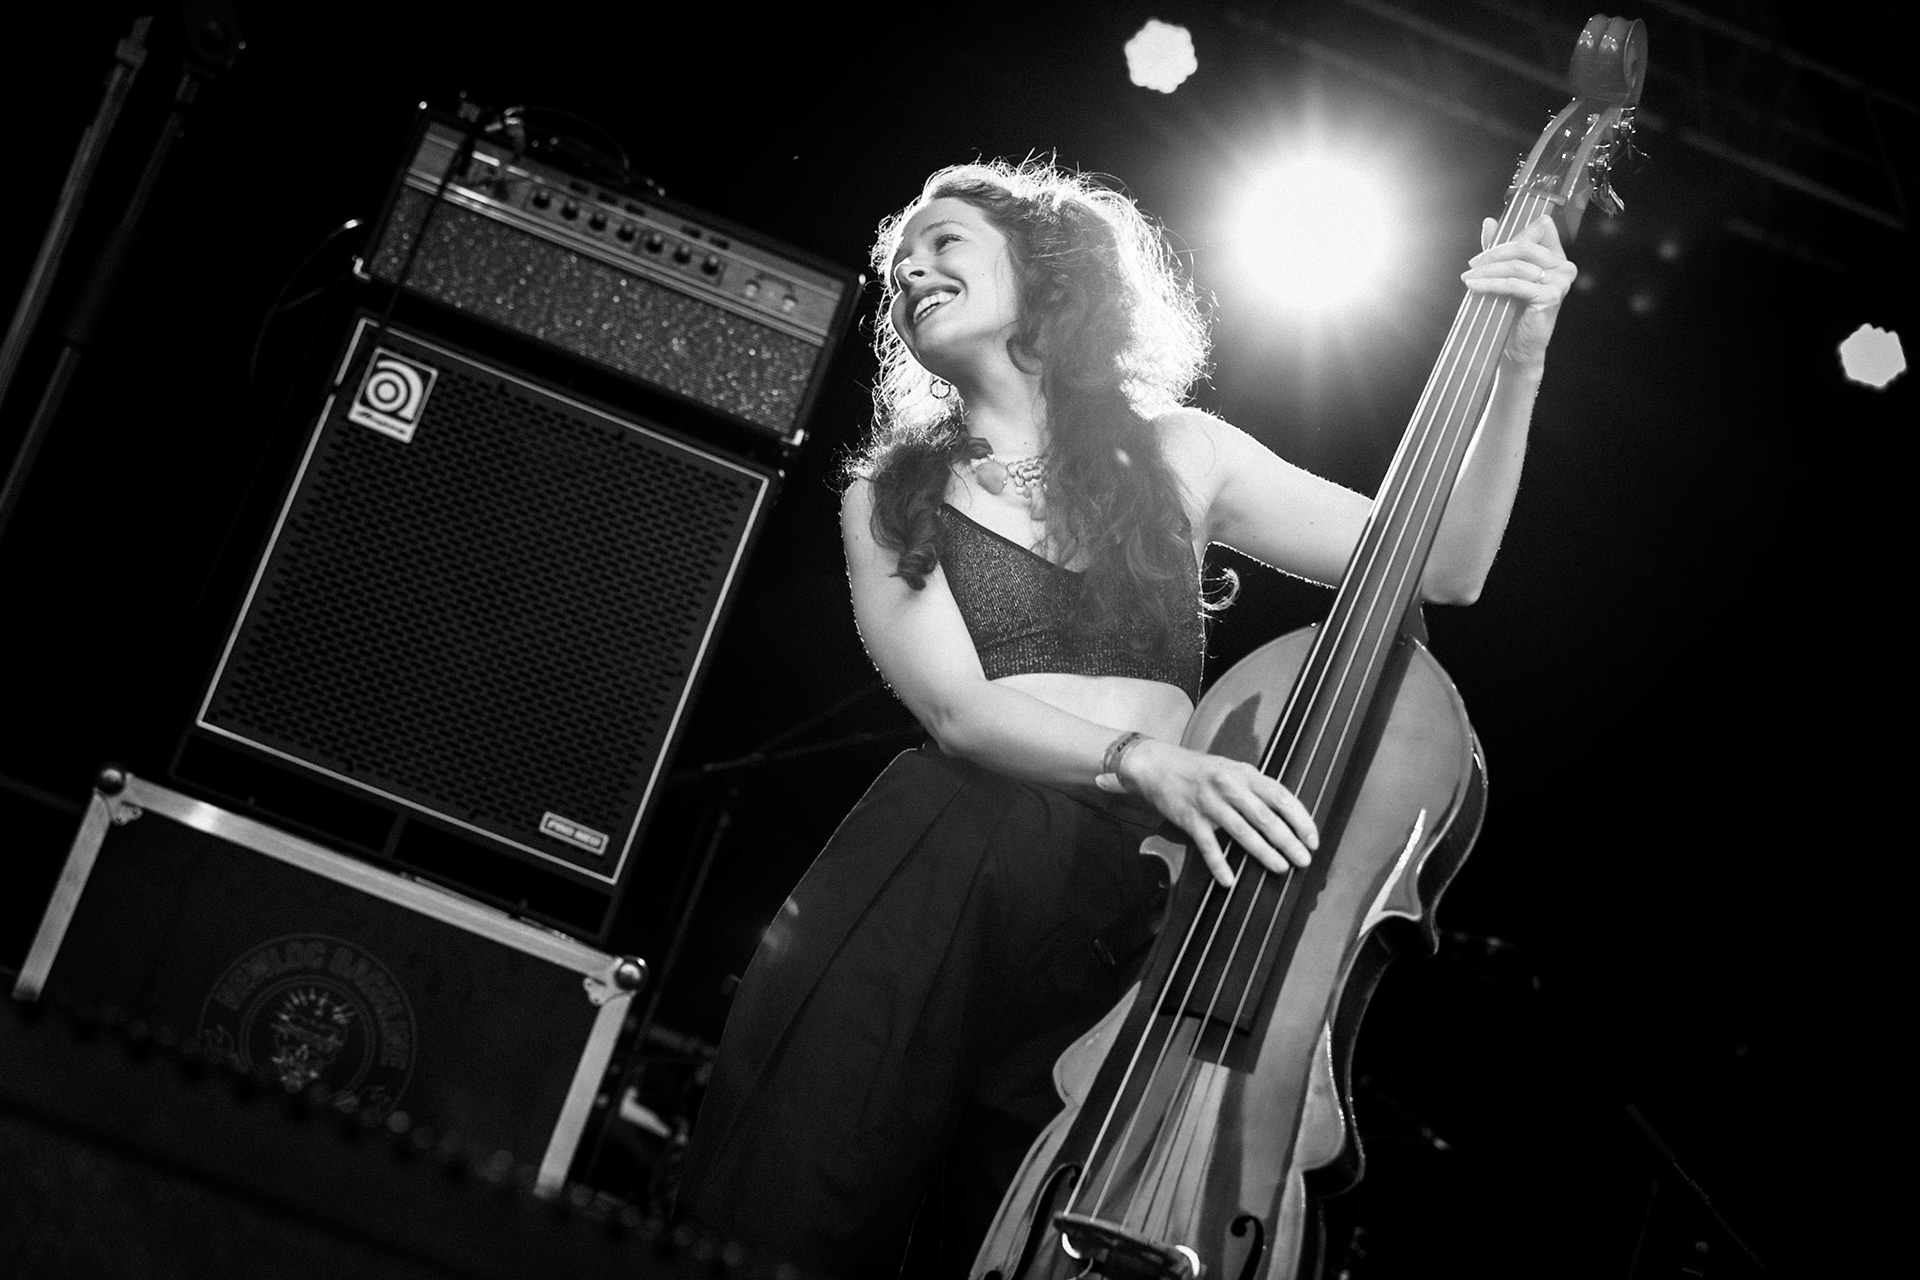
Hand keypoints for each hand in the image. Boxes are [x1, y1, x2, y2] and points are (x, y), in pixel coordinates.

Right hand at [1119, 737, 1317, 887]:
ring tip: (1281, 868)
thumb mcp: (1232, 769)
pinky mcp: (1190, 819)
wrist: (1158, 766)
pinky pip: (1208, 845)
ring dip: (1264, 852)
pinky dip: (1218, 864)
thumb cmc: (1200, 771)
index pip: (1281, 797)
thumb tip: (1285, 813)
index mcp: (1245, 774)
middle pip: (1265, 816)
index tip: (1312, 839)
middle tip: (1303, 860)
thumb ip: (1256, 788)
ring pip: (1242, 831)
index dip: (1300, 819)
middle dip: (1288, 840)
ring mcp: (1210, 802)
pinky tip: (1229, 880)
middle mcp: (1229, 786)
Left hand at [1463, 215, 1575, 372]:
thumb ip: (1500, 248)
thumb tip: (1489, 222)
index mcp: (1555, 256)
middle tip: (1472, 264)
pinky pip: (1515, 284)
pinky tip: (1474, 286)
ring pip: (1517, 265)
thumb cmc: (1513, 311)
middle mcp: (1563, 266)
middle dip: (1494, 253)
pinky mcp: (1550, 296)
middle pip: (1525, 245)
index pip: (1541, 227)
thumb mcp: (1505, 274)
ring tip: (1468, 278)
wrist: (1518, 346)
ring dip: (1487, 270)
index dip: (1514, 233)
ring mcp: (1560, 281)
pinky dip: (1491, 284)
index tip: (1489, 248)